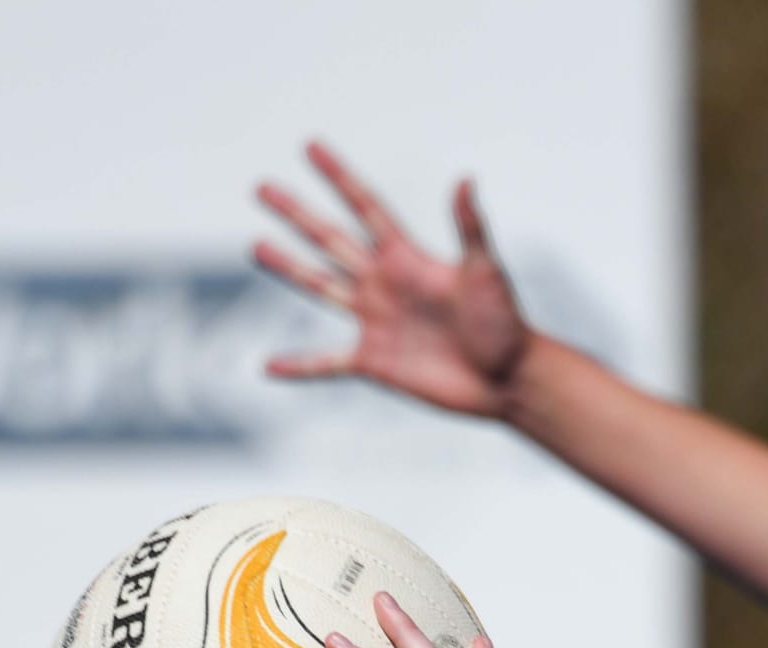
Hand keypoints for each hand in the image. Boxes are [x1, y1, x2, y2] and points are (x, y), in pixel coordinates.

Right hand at [253, 144, 529, 415]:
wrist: (510, 380)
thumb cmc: (506, 324)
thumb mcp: (485, 271)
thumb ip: (469, 226)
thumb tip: (465, 178)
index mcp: (407, 258)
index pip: (365, 206)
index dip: (339, 177)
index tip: (311, 147)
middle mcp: (385, 284)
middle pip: (330, 240)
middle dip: (297, 214)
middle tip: (262, 188)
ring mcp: (377, 322)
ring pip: (322, 288)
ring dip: (289, 268)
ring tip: (258, 248)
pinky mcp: (376, 363)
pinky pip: (329, 364)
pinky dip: (300, 366)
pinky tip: (270, 367)